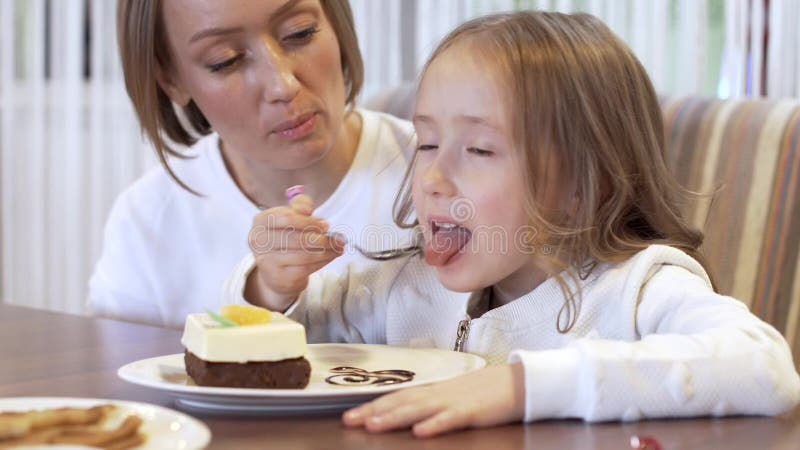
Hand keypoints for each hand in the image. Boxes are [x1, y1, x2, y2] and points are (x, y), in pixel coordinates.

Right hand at [245, 194, 343, 310]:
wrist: (275, 270)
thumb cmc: (285, 237)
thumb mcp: (290, 217)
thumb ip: (299, 206)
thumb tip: (307, 209)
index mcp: (260, 221)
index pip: (286, 218)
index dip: (309, 221)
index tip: (326, 225)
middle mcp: (259, 242)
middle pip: (296, 238)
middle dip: (321, 238)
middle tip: (339, 238)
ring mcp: (267, 261)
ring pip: (304, 255)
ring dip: (327, 251)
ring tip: (339, 247)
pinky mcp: (278, 277)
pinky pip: (306, 268)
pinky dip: (323, 261)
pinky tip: (332, 256)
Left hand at [342, 363, 525, 437]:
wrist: (518, 382)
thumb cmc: (485, 392)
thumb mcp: (453, 397)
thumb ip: (431, 404)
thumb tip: (406, 414)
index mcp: (433, 391)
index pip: (397, 397)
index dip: (372, 405)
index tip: (349, 416)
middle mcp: (438, 394)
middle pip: (400, 402)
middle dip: (373, 411)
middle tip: (348, 421)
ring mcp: (454, 401)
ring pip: (419, 409)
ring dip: (394, 417)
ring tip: (373, 425)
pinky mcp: (472, 412)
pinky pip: (450, 419)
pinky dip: (434, 424)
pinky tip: (419, 432)